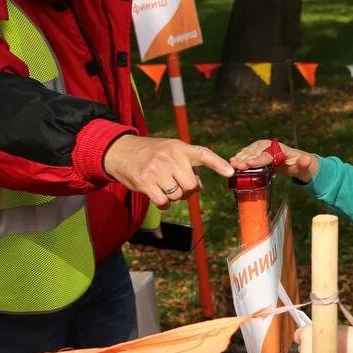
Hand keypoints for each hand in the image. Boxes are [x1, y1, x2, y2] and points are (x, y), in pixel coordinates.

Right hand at [103, 135, 234, 208]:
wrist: (121, 151)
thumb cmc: (152, 154)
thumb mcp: (171, 151)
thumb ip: (188, 166)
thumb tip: (198, 187)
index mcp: (181, 148)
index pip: (203, 154)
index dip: (218, 164)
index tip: (230, 172)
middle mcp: (170, 157)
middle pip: (191, 186)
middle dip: (187, 190)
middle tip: (177, 185)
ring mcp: (157, 169)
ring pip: (178, 195)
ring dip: (173, 197)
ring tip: (163, 186)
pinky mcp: (145, 182)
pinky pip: (164, 202)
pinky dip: (163, 204)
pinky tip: (157, 195)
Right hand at [230, 139, 319, 183]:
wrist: (297, 163)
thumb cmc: (301, 165)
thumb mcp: (305, 166)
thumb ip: (305, 163)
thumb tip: (306, 160)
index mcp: (280, 149)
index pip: (267, 155)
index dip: (258, 160)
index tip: (249, 163)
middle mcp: (270, 146)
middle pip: (256, 153)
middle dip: (245, 159)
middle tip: (235, 166)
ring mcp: (263, 148)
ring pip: (249, 153)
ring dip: (240, 158)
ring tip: (231, 164)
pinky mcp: (258, 152)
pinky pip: (248, 154)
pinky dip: (240, 158)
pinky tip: (233, 163)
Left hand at [294, 324, 352, 352]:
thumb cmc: (349, 339)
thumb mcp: (334, 328)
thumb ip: (323, 331)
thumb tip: (321, 334)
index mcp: (307, 333)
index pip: (297, 335)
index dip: (305, 335)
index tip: (312, 334)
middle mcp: (304, 348)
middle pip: (302, 347)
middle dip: (311, 346)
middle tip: (325, 344)